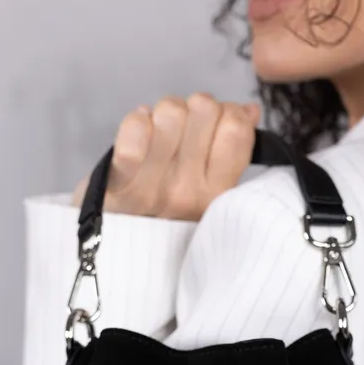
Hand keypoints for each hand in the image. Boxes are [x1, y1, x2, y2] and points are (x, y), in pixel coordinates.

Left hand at [71, 93, 261, 219]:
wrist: (114, 255)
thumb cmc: (162, 217)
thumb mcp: (206, 194)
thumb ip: (230, 151)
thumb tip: (249, 111)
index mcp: (217, 196)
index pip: (237, 130)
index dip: (228, 113)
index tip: (214, 126)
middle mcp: (189, 193)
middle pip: (205, 109)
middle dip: (193, 110)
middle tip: (181, 133)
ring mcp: (153, 187)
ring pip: (171, 110)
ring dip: (162, 115)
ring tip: (155, 138)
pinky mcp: (117, 181)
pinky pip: (135, 130)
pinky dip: (136, 122)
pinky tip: (136, 137)